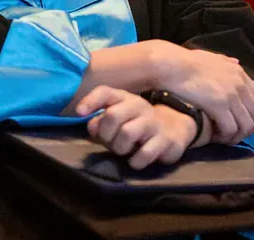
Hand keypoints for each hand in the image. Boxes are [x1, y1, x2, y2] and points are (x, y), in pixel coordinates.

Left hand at [77, 86, 196, 169]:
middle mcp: (138, 106)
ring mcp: (153, 122)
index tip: (80, 113)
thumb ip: (100, 121)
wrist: (173, 127)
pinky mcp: (166, 140)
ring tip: (124, 150)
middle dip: (105, 134)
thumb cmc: (136, 124)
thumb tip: (92, 127)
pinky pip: (144, 154)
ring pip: (127, 133)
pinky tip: (136, 159)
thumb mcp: (118, 119)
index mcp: (124, 98)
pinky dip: (135, 161)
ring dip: (120, 148)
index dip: (91, 101)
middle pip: (113, 115)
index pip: (105, 92)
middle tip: (109, 142)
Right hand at [150, 41, 253, 144]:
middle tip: (233, 134)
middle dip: (247, 129)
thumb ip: (226, 62)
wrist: (171, 65)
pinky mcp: (219, 105)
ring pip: (246, 126)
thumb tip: (237, 63)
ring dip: (236, 136)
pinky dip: (224, 137)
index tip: (240, 122)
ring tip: (222, 138)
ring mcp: (231, 95)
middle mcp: (239, 83)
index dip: (253, 115)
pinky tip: (213, 136)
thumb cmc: (186, 61)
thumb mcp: (211, 57)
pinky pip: (230, 130)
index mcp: (239, 72)